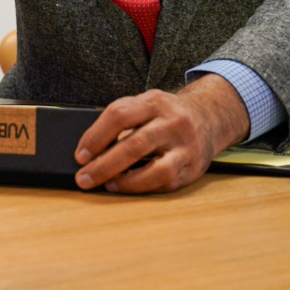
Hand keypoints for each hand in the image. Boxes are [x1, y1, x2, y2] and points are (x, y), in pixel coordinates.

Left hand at [72, 73, 250, 193]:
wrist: (208, 116)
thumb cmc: (164, 113)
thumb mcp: (144, 104)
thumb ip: (120, 119)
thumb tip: (89, 150)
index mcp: (154, 102)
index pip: (119, 115)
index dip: (95, 136)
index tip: (80, 155)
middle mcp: (173, 122)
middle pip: (134, 145)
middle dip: (104, 166)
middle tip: (84, 178)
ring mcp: (186, 146)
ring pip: (157, 170)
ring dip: (127, 182)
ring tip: (107, 185)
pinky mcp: (194, 167)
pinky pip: (167, 183)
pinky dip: (143, 188)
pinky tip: (127, 187)